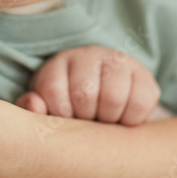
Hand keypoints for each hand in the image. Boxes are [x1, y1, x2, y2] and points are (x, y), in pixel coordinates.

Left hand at [15, 46, 162, 125]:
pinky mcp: (144, 76)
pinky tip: (123, 119)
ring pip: (113, 97)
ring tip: (104, 121)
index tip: (66, 120)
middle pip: (84, 93)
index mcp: (59, 64)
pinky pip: (141, 102)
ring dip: (108, 119)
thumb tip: (34, 104)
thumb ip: (32, 110)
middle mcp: (88, 55)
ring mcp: (118, 62)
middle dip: (84, 117)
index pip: (52, 88)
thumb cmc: (68, 113)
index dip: (59, 113)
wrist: (109, 110)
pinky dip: (132, 120)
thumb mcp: (45, 112)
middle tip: (87, 122)